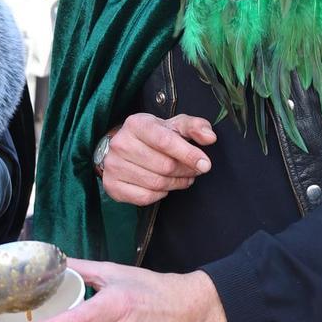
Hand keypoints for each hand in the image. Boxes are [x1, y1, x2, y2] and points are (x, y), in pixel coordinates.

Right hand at [100, 113, 216, 205]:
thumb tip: (210, 137)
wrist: (120, 147)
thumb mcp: (173, 125)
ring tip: (183, 178)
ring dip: (176, 184)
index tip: (205, 164)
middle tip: (194, 171)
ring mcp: (113, 165)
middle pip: (164, 166)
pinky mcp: (112, 185)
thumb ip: (194, 126)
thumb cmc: (152, 136)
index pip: (166, 141)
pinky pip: (145, 197)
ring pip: (156, 183)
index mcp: (136, 124)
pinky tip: (164, 186)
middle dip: (185, 171)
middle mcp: (121, 143)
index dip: (189, 154)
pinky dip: (160, 194)